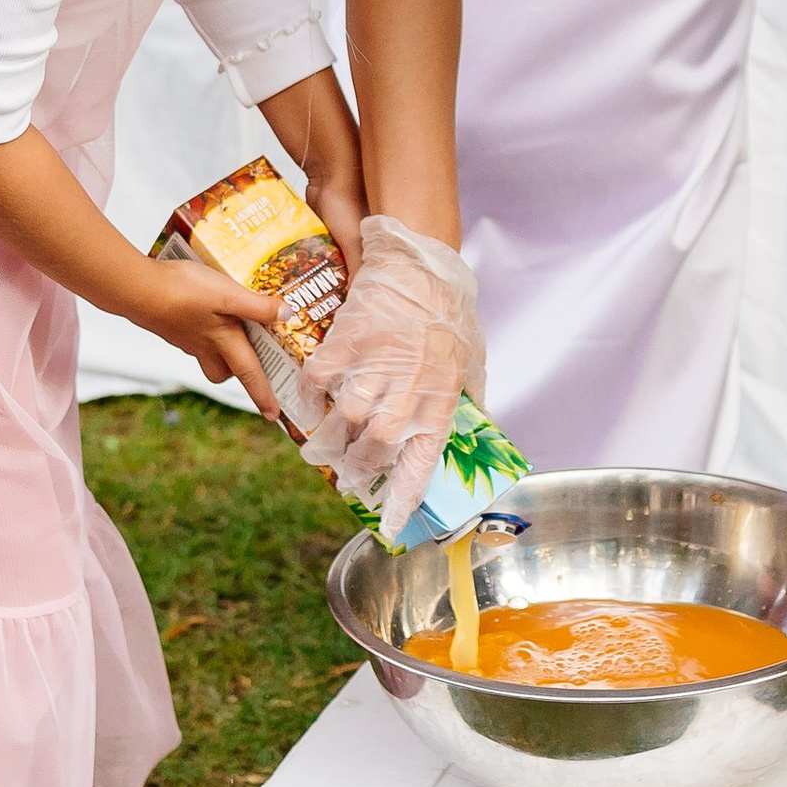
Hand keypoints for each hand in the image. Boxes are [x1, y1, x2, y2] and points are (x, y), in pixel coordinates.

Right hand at [136, 256, 290, 416]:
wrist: (137, 289)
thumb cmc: (183, 292)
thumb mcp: (228, 294)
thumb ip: (258, 307)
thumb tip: (287, 316)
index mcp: (223, 342)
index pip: (249, 375)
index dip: (264, 395)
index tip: (274, 416)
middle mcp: (204, 346)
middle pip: (223, 371)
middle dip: (238, 372)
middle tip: (254, 360)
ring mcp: (184, 337)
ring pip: (207, 355)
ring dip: (221, 350)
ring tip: (234, 327)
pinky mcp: (171, 326)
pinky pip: (193, 337)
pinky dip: (204, 330)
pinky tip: (206, 308)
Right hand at [293, 212, 486, 535]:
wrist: (422, 262)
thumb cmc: (450, 313)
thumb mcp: (472, 360)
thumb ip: (469, 399)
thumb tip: (478, 433)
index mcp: (442, 393)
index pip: (424, 457)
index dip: (407, 494)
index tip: (392, 524)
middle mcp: (410, 382)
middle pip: (380, 443)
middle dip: (362, 468)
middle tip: (350, 477)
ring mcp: (377, 360)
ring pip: (349, 417)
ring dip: (332, 443)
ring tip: (323, 454)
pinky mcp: (349, 337)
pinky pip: (321, 378)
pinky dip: (310, 400)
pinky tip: (308, 411)